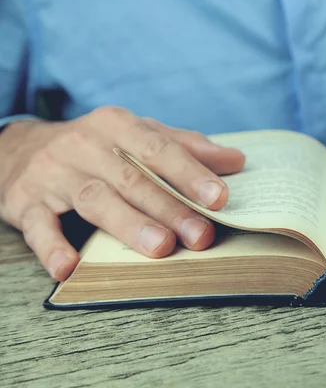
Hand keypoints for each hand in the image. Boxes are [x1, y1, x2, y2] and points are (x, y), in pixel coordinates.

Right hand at [0, 107, 244, 280]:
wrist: (19, 149)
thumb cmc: (96, 146)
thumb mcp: (137, 135)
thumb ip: (185, 147)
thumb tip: (236, 160)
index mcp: (118, 126)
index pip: (160, 149)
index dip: (190, 174)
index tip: (219, 198)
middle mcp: (86, 145)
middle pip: (133, 179)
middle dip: (170, 209)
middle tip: (200, 236)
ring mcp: (54, 173)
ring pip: (96, 199)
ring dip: (129, 225)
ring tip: (160, 248)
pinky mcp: (25, 202)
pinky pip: (38, 225)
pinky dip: (52, 246)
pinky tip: (69, 267)